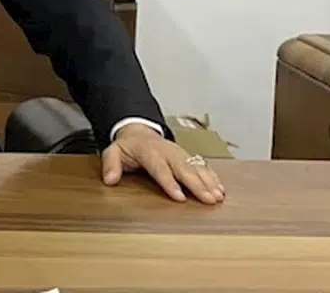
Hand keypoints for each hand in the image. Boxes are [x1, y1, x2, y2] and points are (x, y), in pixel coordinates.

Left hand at [101, 123, 224, 204]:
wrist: (139, 131)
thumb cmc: (128, 147)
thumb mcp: (113, 152)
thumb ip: (110, 164)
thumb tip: (109, 179)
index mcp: (149, 151)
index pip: (160, 168)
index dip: (170, 183)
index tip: (180, 197)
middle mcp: (167, 151)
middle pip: (183, 168)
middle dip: (197, 184)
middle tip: (209, 199)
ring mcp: (179, 152)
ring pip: (195, 166)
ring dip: (208, 181)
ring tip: (218, 196)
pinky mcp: (186, 155)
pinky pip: (201, 165)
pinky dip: (212, 176)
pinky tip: (220, 188)